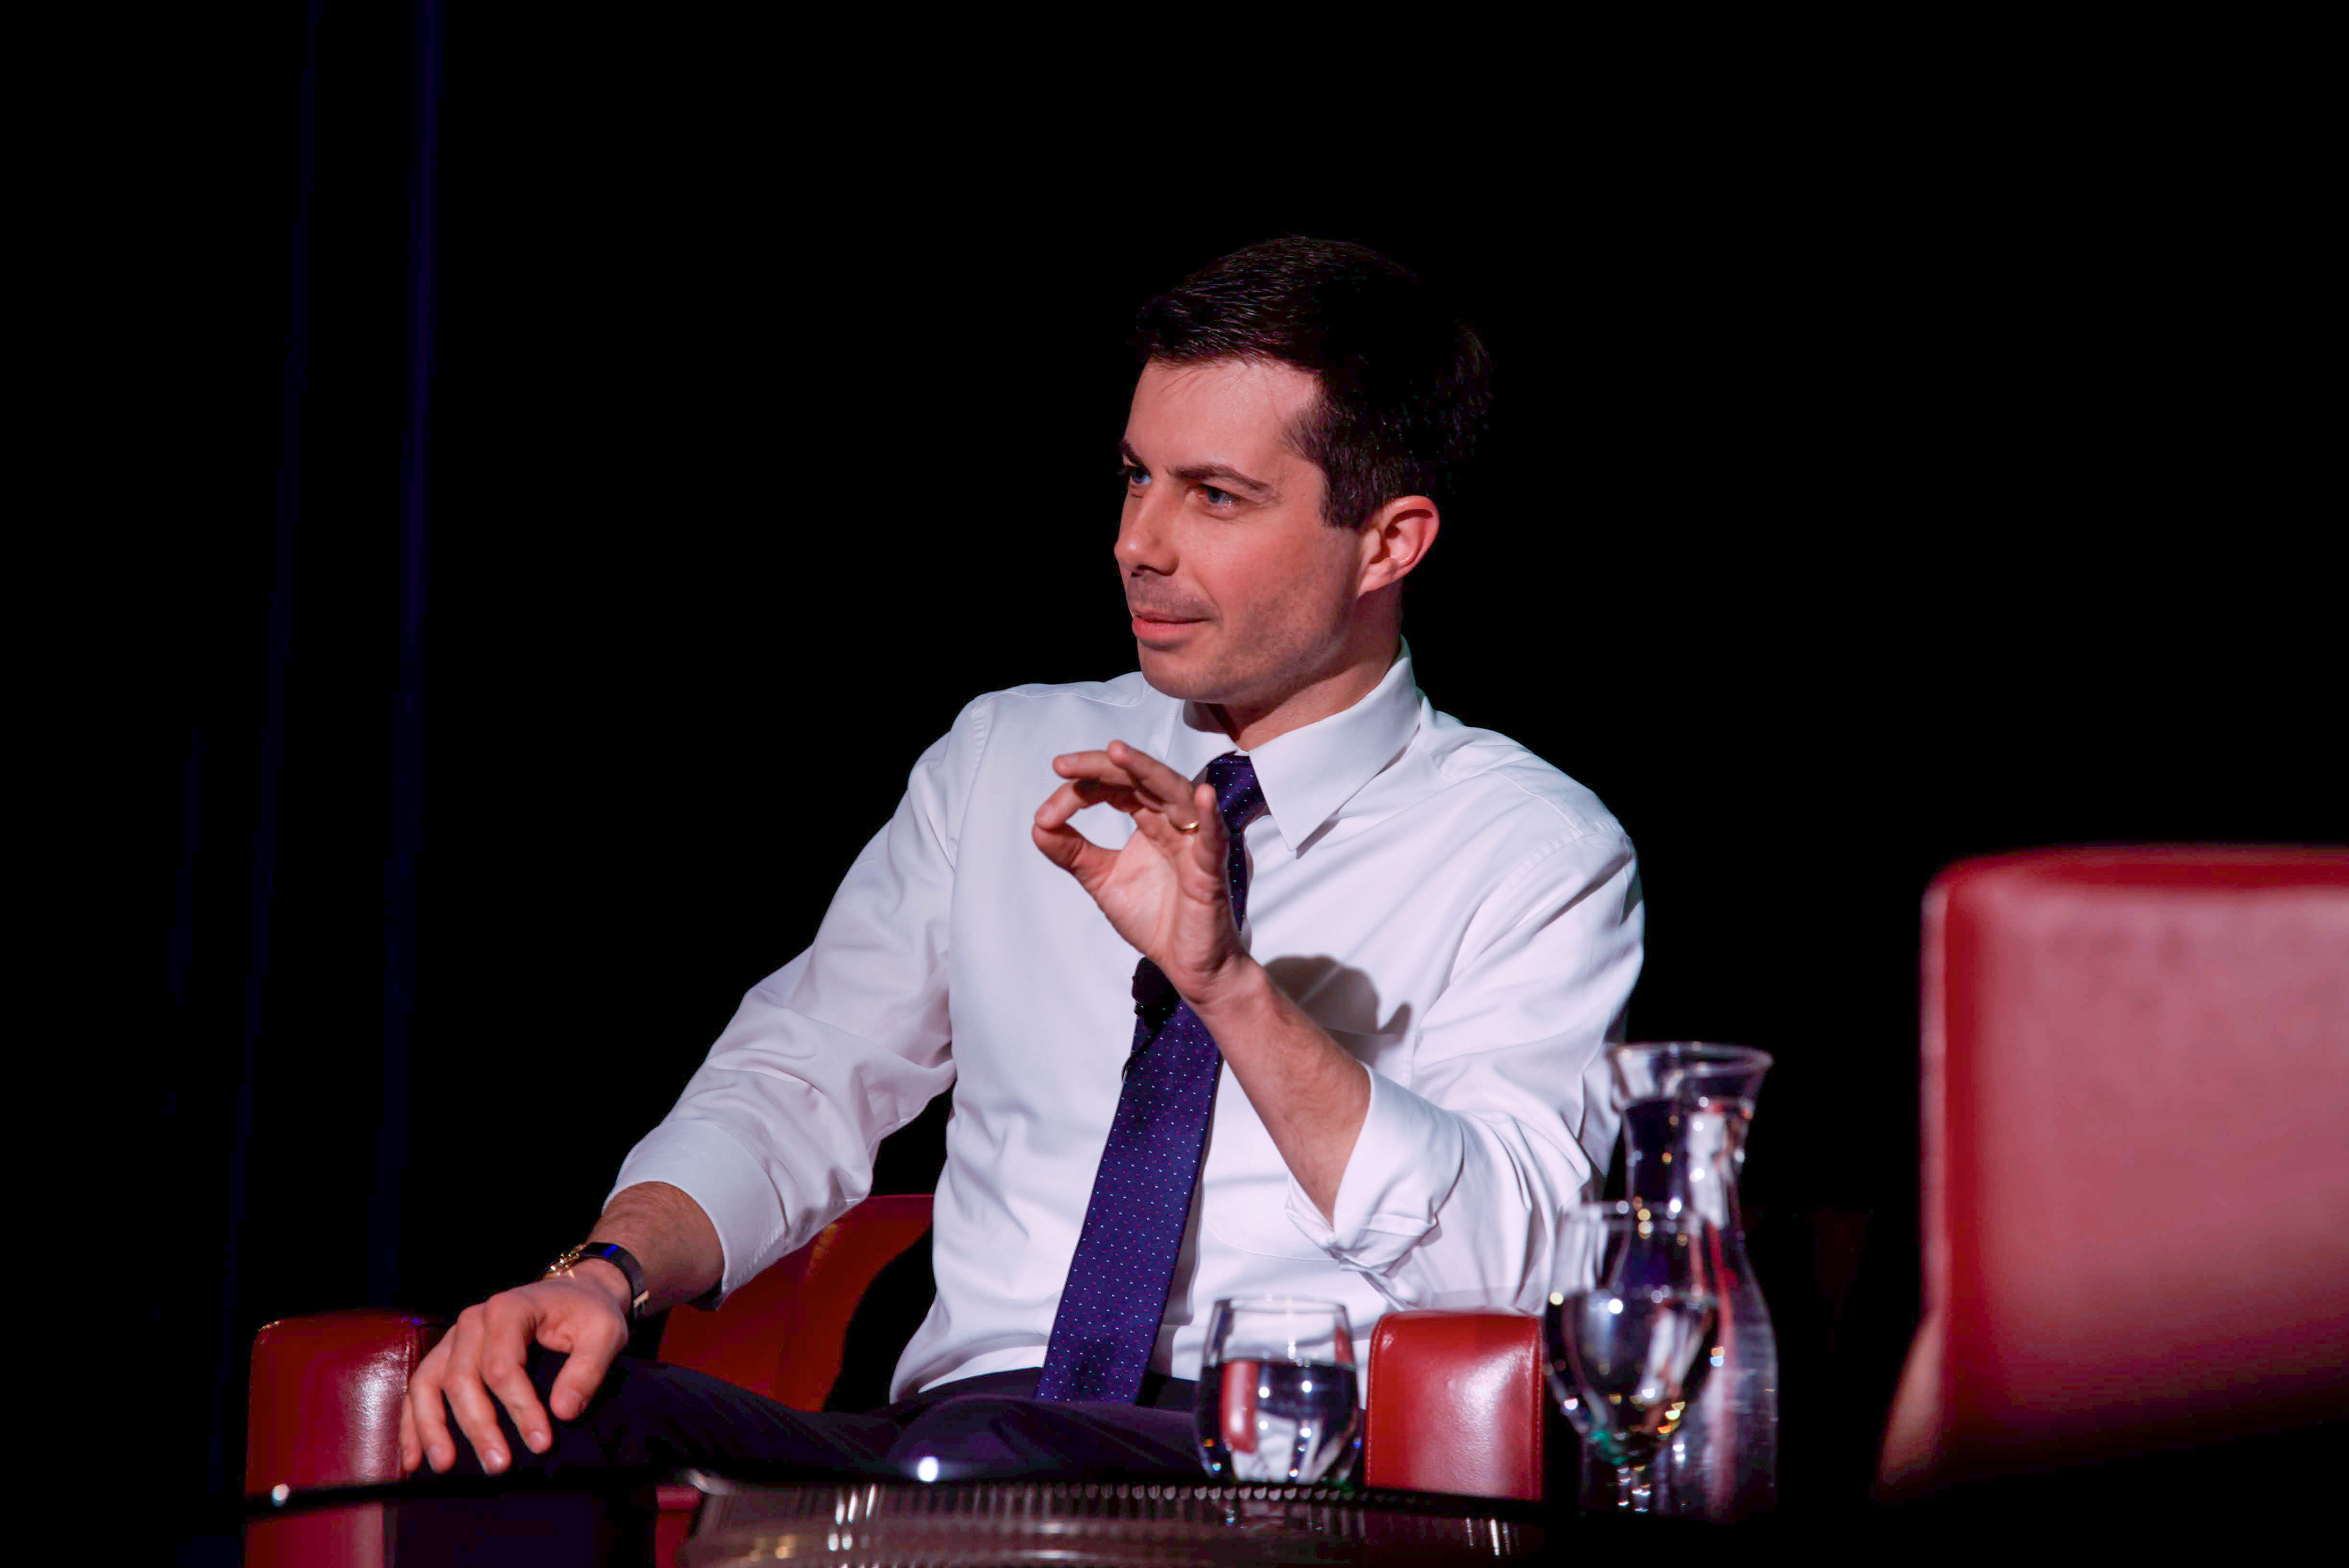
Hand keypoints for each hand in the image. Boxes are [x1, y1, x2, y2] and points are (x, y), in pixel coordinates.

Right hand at [399, 1265, 630, 1474]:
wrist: (575, 1295)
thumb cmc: (589, 1314)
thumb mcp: (605, 1333)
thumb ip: (588, 1369)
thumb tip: (563, 1412)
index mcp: (509, 1308)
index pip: (502, 1365)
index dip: (519, 1408)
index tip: (541, 1442)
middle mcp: (473, 1320)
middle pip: (462, 1378)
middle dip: (479, 1426)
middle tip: (499, 1467)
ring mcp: (455, 1337)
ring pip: (429, 1383)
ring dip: (433, 1428)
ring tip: (445, 1466)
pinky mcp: (448, 1355)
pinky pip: (419, 1387)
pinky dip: (413, 1423)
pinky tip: (414, 1458)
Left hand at [1031, 740, 1249, 1003]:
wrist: (1188, 965)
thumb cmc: (1155, 919)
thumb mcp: (1102, 880)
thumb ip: (1073, 852)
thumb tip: (1038, 825)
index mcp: (1150, 821)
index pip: (1114, 789)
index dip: (1079, 791)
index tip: (1045, 815)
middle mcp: (1174, 823)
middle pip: (1140, 780)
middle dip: (1102, 767)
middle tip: (1063, 764)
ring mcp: (1195, 843)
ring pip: (1175, 794)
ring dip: (1147, 771)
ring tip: (1117, 752)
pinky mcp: (1211, 872)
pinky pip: (1214, 840)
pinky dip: (1210, 818)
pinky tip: (1202, 796)